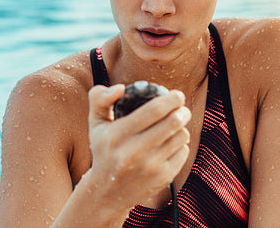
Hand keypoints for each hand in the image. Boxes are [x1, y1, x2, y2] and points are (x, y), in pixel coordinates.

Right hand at [87, 84, 190, 207]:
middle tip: (181, 107)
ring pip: (181, 136)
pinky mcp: (163, 178)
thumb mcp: (96, 123)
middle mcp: (133, 152)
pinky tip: (169, 144)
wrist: (106, 192)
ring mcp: (150, 167)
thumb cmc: (104, 149)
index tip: (177, 95)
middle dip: (182, 110)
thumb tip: (120, 87)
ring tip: (174, 126)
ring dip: (181, 127)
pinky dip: (179, 144)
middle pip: (173, 121)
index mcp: (117, 135)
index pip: (154, 110)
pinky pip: (183, 151)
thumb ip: (100, 98)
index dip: (171, 99)